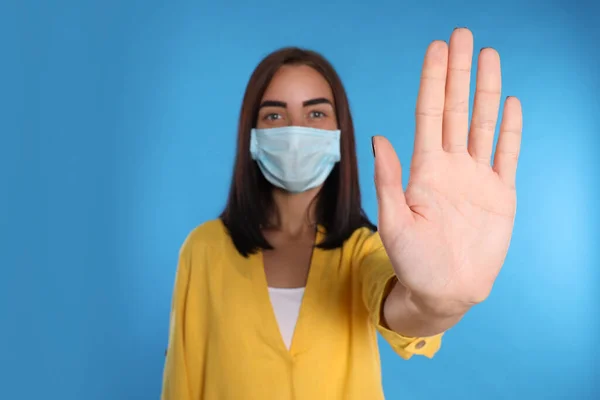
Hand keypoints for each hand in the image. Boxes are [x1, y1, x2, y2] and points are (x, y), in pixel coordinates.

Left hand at [373, 28, 522, 316]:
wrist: (444, 292)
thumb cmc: (413, 263)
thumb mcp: (394, 221)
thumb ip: (388, 179)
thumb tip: (377, 136)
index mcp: (424, 170)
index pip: (429, 114)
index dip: (433, 81)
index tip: (436, 49)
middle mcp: (451, 166)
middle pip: (456, 109)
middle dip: (459, 72)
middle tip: (462, 35)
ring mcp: (477, 178)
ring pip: (482, 124)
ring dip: (486, 90)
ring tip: (488, 56)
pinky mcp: (500, 195)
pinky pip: (506, 154)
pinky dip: (509, 129)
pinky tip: (509, 103)